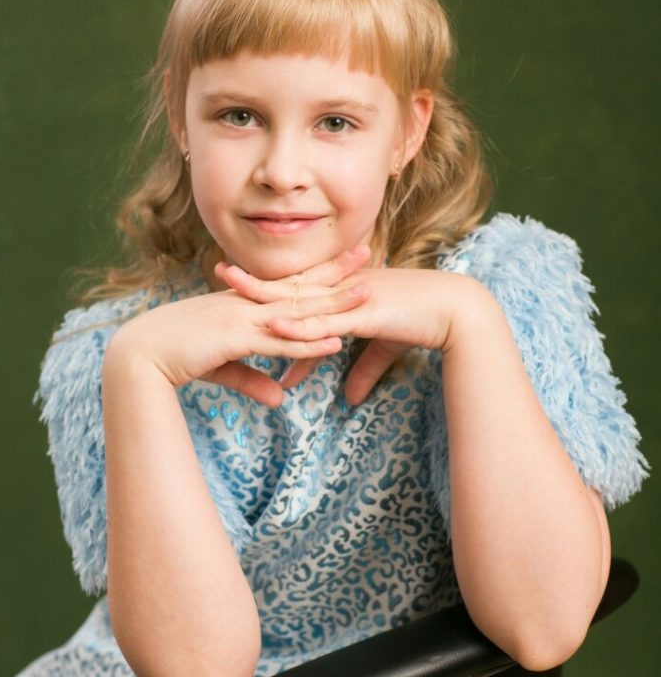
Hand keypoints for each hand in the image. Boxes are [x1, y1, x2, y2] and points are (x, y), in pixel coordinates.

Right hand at [104, 248, 372, 405]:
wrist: (141, 355)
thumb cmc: (175, 357)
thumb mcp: (222, 368)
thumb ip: (253, 380)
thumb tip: (280, 398)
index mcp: (241, 303)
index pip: (285, 283)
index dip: (315, 271)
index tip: (342, 259)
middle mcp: (245, 304)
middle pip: (299, 285)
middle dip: (335, 271)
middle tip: (367, 252)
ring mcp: (242, 319)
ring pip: (297, 310)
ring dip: (334, 304)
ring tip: (368, 296)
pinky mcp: (235, 339)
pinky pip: (280, 342)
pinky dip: (309, 342)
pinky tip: (335, 341)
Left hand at [218, 257, 482, 403]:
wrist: (455, 312)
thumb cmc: (422, 323)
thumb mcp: (385, 348)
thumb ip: (362, 371)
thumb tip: (347, 399)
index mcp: (344, 290)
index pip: (300, 290)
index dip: (271, 288)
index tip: (241, 289)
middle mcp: (342, 289)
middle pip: (290, 285)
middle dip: (255, 283)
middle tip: (220, 277)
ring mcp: (350, 299)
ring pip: (299, 298)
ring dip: (263, 296)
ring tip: (229, 294)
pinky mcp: (362, 314)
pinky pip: (323, 321)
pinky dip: (297, 324)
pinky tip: (271, 326)